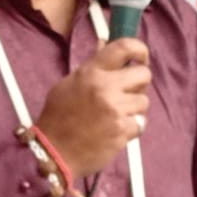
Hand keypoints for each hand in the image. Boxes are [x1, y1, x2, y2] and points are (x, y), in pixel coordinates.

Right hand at [35, 38, 150, 178]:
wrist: (53, 153)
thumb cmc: (58, 118)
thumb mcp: (68, 84)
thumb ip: (92, 66)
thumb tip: (106, 43)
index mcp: (90, 73)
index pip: (124, 47)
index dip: (139, 49)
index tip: (141, 58)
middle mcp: (105, 88)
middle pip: (144, 75)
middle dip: (139, 83)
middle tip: (127, 92)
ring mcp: (116, 110)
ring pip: (143, 101)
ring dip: (133, 108)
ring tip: (115, 116)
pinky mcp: (122, 131)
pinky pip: (140, 123)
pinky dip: (131, 128)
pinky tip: (114, 131)